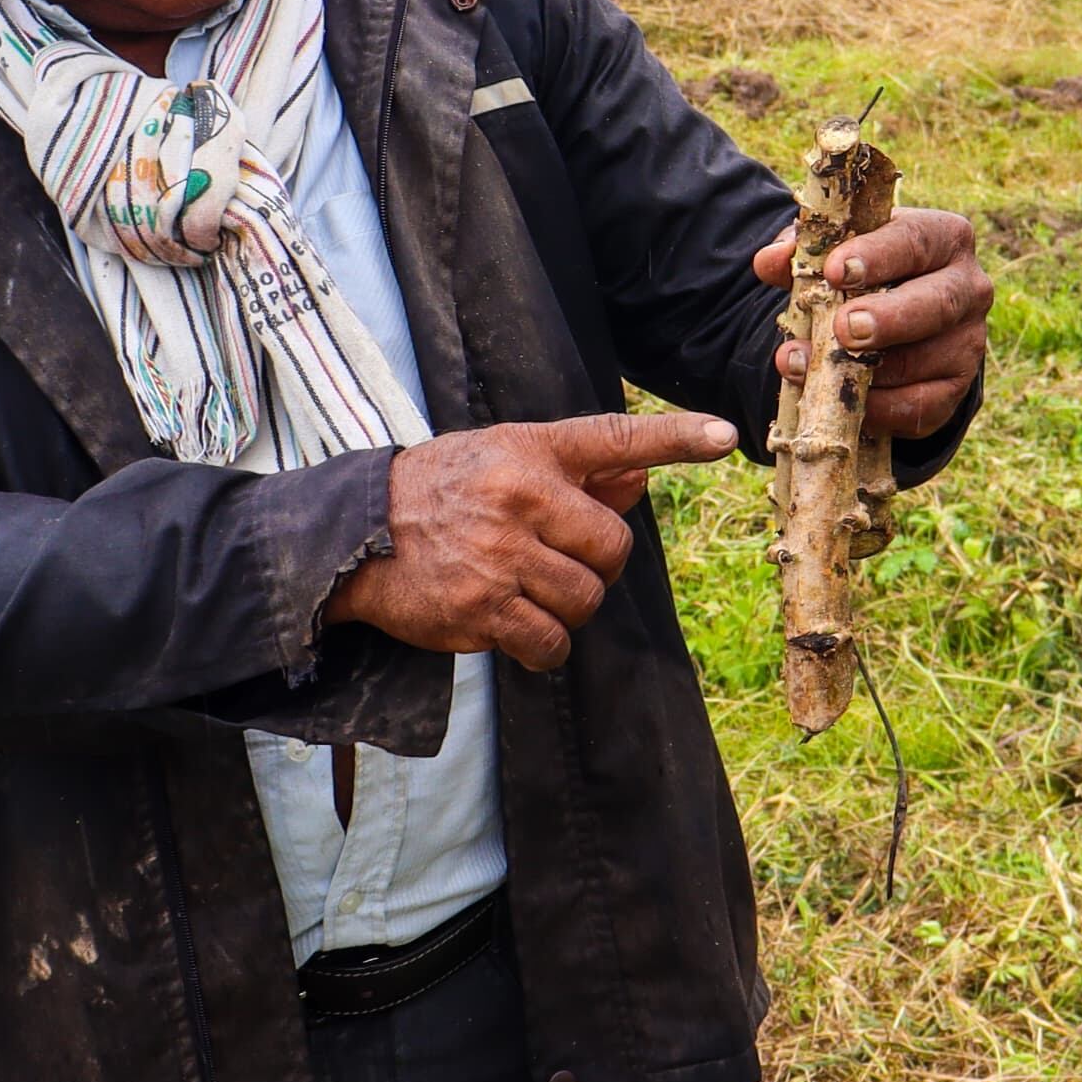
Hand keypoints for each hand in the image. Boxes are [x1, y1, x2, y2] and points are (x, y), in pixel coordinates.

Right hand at [321, 411, 736, 669]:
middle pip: (612, 549)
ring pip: (585, 601)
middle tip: (557, 560)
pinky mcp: (481, 611)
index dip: (674, 438)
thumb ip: (578, 474)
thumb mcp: (505, 460)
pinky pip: (551, 643)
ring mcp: (500, 558)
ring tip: (529, 591)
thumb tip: (643, 481)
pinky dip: (545, 645)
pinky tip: (516, 626)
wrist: (356, 534)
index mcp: (529, 453)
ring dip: (569, 609)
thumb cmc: (444, 491)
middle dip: (597, 566)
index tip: (725, 435)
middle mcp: (519, 499)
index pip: (614, 438)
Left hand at [753, 205, 988, 439]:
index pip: (915, 240)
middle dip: (888, 318)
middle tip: (845, 329)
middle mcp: (968, 287)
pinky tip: (842, 403)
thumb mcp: (837, 255)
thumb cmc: (866, 276)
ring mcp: (968, 341)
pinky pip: (921, 406)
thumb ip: (804, 253)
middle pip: (938, 303)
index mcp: (942, 237)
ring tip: (804, 368)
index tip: (837, 271)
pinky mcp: (956, 388)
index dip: (877, 256)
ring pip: (925, 360)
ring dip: (862, 371)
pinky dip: (878, 408)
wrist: (897, 325)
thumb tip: (770, 260)